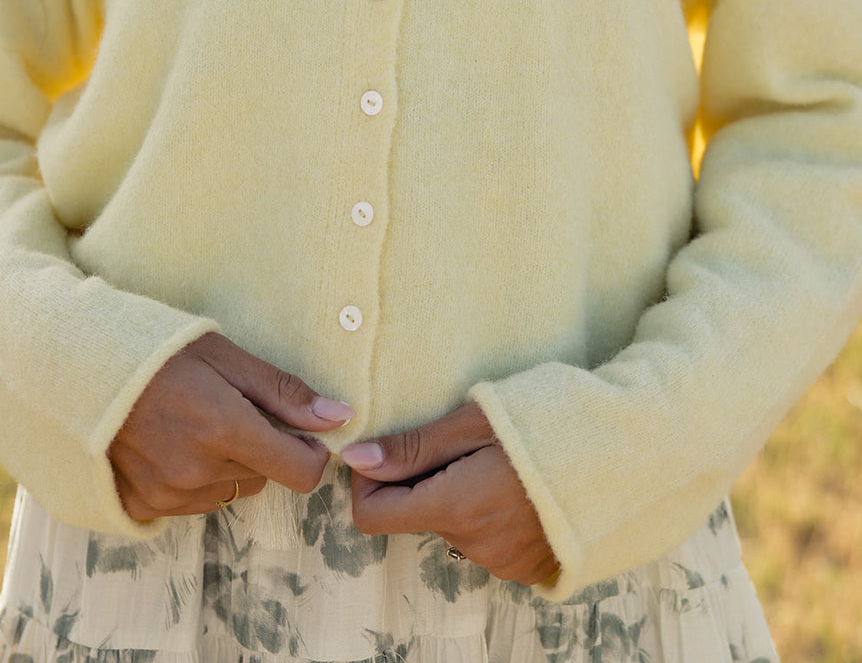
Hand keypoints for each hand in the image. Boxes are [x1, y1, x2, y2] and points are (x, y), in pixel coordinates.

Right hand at [109, 332, 353, 520]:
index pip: (302, 471)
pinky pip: (195, 503)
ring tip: (198, 421)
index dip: (311, 451)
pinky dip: (197, 478)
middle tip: (233, 408)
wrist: (80, 370)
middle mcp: (198, 471)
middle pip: (266, 477)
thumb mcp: (227, 356)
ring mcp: (169, 494)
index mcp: (225, 430)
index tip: (299, 428)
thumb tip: (339, 417)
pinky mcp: (145, 506)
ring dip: (230, 465)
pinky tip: (174, 442)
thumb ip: (284, 392)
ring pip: (231, 490)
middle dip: (264, 448)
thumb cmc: (158, 352)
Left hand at [341, 403, 560, 586]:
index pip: (372, 514)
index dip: (369, 478)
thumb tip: (356, 459)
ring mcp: (505, 563)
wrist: (632, 454)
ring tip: (501, 457)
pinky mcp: (530, 568)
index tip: (392, 446)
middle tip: (461, 438)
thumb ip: (415, 446)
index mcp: (456, 507)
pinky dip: (490, 512)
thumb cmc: (552, 422)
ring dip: (460, 493)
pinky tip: (521, 483)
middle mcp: (475, 545)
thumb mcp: (478, 420)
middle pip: (416, 514)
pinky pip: (487, 541)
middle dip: (423, 478)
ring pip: (453, 526)